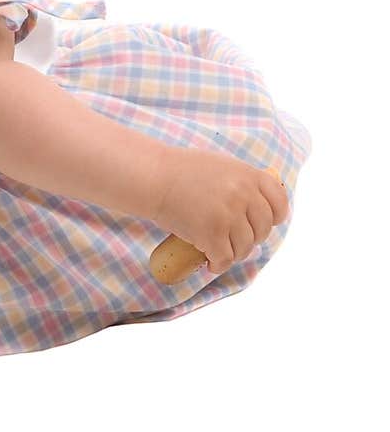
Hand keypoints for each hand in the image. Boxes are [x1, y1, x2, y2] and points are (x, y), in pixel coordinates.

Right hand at [151, 148, 289, 275]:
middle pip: (262, 229)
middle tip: (234, 240)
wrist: (153, 177)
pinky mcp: (211, 234)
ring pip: (244, 247)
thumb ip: (241, 182)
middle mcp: (243, 195)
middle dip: (250, 239)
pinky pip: (224, 258)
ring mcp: (228, 215)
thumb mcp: (221, 166)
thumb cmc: (180, 170)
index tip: (263, 223)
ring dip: (233, 253)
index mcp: (248, 175)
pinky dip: (218, 264)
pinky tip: (210, 263)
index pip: (279, 203)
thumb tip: (256, 207)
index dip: (274, 217)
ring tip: (219, 251)